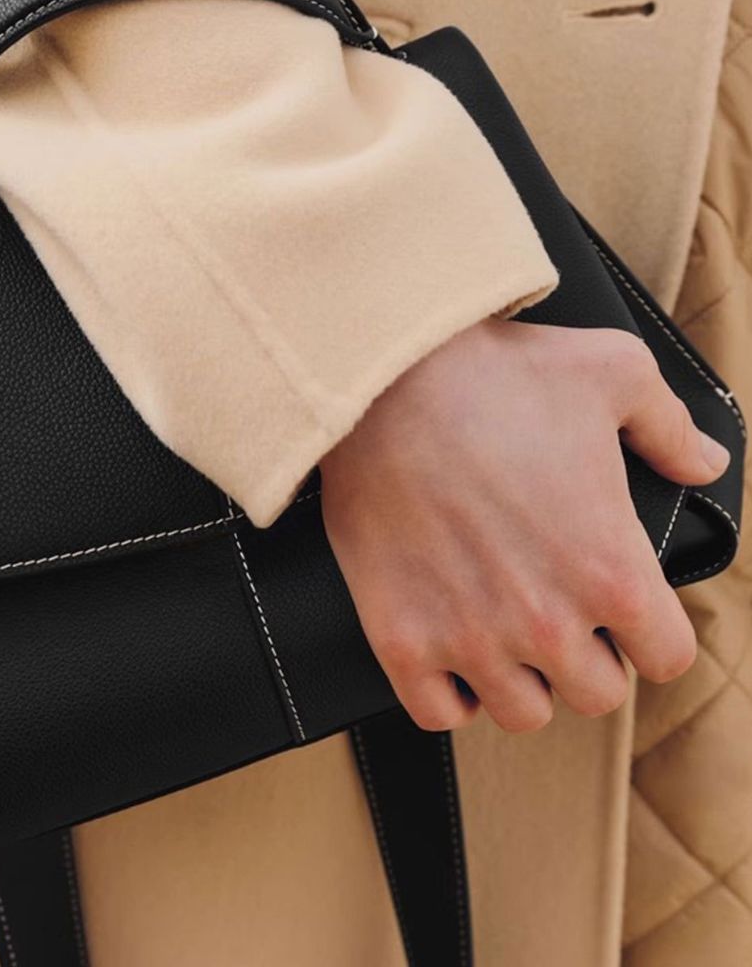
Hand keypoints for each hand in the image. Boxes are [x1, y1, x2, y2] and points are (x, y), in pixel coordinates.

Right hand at [319, 318, 729, 732]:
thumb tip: (706, 463)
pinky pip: (438, 713)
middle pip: (596, 695)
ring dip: (520, 679)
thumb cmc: (495, 375)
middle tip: (556, 612)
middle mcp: (547, 622)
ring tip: (502, 633)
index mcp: (611, 570)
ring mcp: (469, 638)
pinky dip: (448, 694)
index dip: (650, 632)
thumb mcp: (611, 373)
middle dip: (586, 657)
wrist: (380, 384)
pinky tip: (448, 651)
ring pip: (523, 713)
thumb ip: (671, 428)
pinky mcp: (400, 639)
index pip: (667, 657)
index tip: (621, 608)